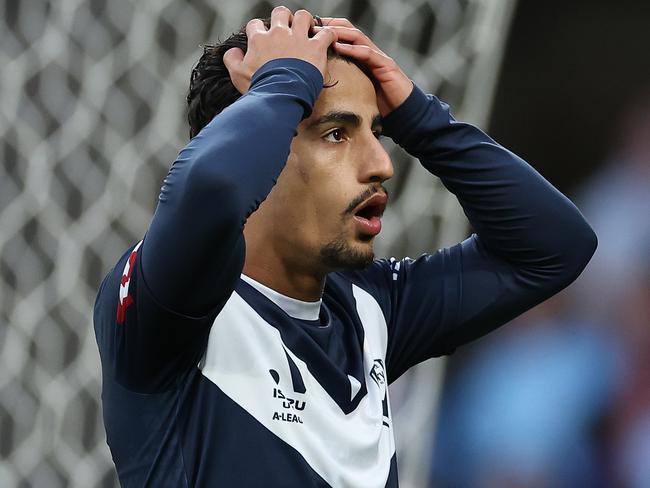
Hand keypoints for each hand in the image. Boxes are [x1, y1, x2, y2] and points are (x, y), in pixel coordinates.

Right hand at [223, 6, 337, 93]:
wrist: (279, 95)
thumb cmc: (259, 87)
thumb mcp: (237, 75)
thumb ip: (232, 60)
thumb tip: (233, 52)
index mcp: (259, 40)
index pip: (256, 24)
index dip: (260, 30)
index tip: (264, 38)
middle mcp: (278, 34)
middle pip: (280, 13)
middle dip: (284, 19)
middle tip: (288, 31)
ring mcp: (298, 39)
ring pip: (303, 16)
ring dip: (306, 22)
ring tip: (308, 31)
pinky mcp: (315, 47)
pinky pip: (327, 34)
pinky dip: (329, 36)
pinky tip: (329, 41)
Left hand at [314, 18, 412, 115]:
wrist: (403, 112)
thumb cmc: (380, 104)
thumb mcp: (356, 90)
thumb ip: (344, 82)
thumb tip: (320, 85)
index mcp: (362, 57)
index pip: (345, 36)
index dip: (329, 30)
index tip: (311, 29)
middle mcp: (370, 53)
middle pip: (350, 30)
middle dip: (332, 25)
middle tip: (314, 24)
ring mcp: (379, 57)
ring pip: (358, 37)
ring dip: (340, 33)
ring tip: (324, 32)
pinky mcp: (386, 65)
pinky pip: (367, 53)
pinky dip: (352, 49)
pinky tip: (339, 47)